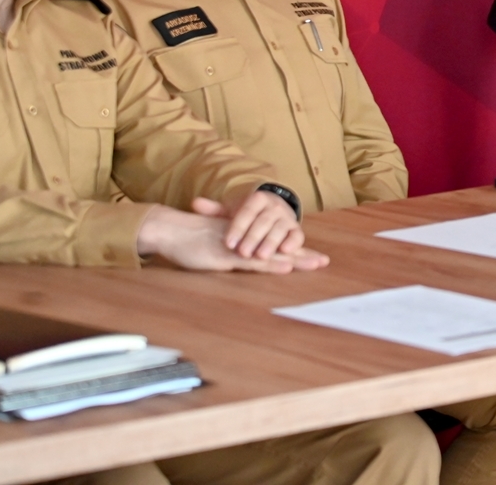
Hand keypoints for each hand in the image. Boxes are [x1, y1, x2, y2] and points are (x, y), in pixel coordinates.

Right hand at [135, 205, 328, 273]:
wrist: (170, 229)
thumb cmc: (189, 239)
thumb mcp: (214, 249)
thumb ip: (228, 253)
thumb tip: (240, 259)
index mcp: (245, 240)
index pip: (275, 247)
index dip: (294, 252)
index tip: (315, 258)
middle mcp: (246, 242)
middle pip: (279, 249)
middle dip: (303, 256)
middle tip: (325, 261)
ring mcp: (238, 249)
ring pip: (271, 254)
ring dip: (295, 259)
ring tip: (316, 263)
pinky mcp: (227, 256)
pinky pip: (251, 261)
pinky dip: (269, 264)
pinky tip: (285, 265)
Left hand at [195, 192, 302, 259]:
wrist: (271, 212)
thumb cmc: (247, 216)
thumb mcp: (231, 211)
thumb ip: (214, 210)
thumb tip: (195, 203)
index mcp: (258, 198)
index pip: (247, 211)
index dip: (238, 227)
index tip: (227, 242)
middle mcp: (274, 206)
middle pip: (264, 221)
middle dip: (253, 237)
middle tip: (242, 252)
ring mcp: (287, 218)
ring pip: (280, 229)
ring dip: (271, 242)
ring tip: (260, 256)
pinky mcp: (296, 230)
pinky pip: (297, 235)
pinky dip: (293, 242)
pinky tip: (285, 251)